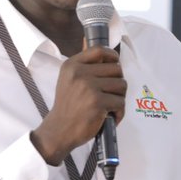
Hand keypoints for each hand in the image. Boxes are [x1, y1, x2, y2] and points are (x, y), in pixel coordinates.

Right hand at [30, 45, 125, 164]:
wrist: (59, 130)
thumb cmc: (68, 106)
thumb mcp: (69, 80)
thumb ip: (85, 66)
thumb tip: (102, 49)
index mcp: (72, 65)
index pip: (99, 50)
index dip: (112, 56)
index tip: (115, 64)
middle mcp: (79, 74)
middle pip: (116, 69)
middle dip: (118, 83)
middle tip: (110, 94)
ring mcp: (89, 88)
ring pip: (122, 85)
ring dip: (120, 97)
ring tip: (109, 106)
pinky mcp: (98, 102)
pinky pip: (121, 102)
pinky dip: (119, 112)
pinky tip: (110, 116)